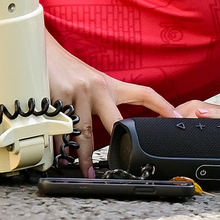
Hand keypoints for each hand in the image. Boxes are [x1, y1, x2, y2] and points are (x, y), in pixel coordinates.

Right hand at [45, 31, 173, 169]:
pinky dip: (59, 144)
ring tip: (82, 169)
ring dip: (81, 156)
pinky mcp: (57, 96)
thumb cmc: (68, 69)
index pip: (143, 93)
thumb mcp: (92, 80)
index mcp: (109, 85)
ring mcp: (77, 92)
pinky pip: (61, 128)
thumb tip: (114, 124)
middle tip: (116, 166)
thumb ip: (104, 100)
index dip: (162, 105)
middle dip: (116, 146)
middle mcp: (97, 88)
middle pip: (113, 124)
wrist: (42, 49)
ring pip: (83, 133)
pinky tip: (60, 154)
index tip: (176, 118)